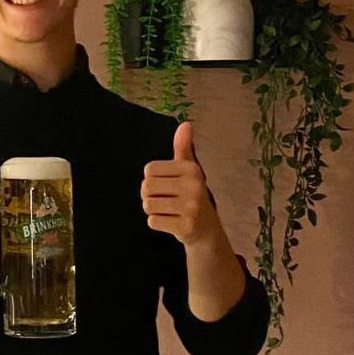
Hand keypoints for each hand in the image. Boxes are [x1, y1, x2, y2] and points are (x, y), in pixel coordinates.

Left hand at [141, 122, 224, 247]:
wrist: (207, 231)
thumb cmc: (193, 197)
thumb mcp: (190, 171)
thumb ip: (183, 148)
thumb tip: (185, 124)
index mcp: (191, 169)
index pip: (149, 169)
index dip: (152, 179)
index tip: (166, 186)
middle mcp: (193, 186)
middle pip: (146, 187)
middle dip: (150, 196)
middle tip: (165, 201)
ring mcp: (190, 207)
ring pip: (148, 204)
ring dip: (153, 210)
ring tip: (169, 211)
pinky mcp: (185, 226)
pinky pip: (152, 221)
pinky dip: (158, 223)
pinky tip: (171, 221)